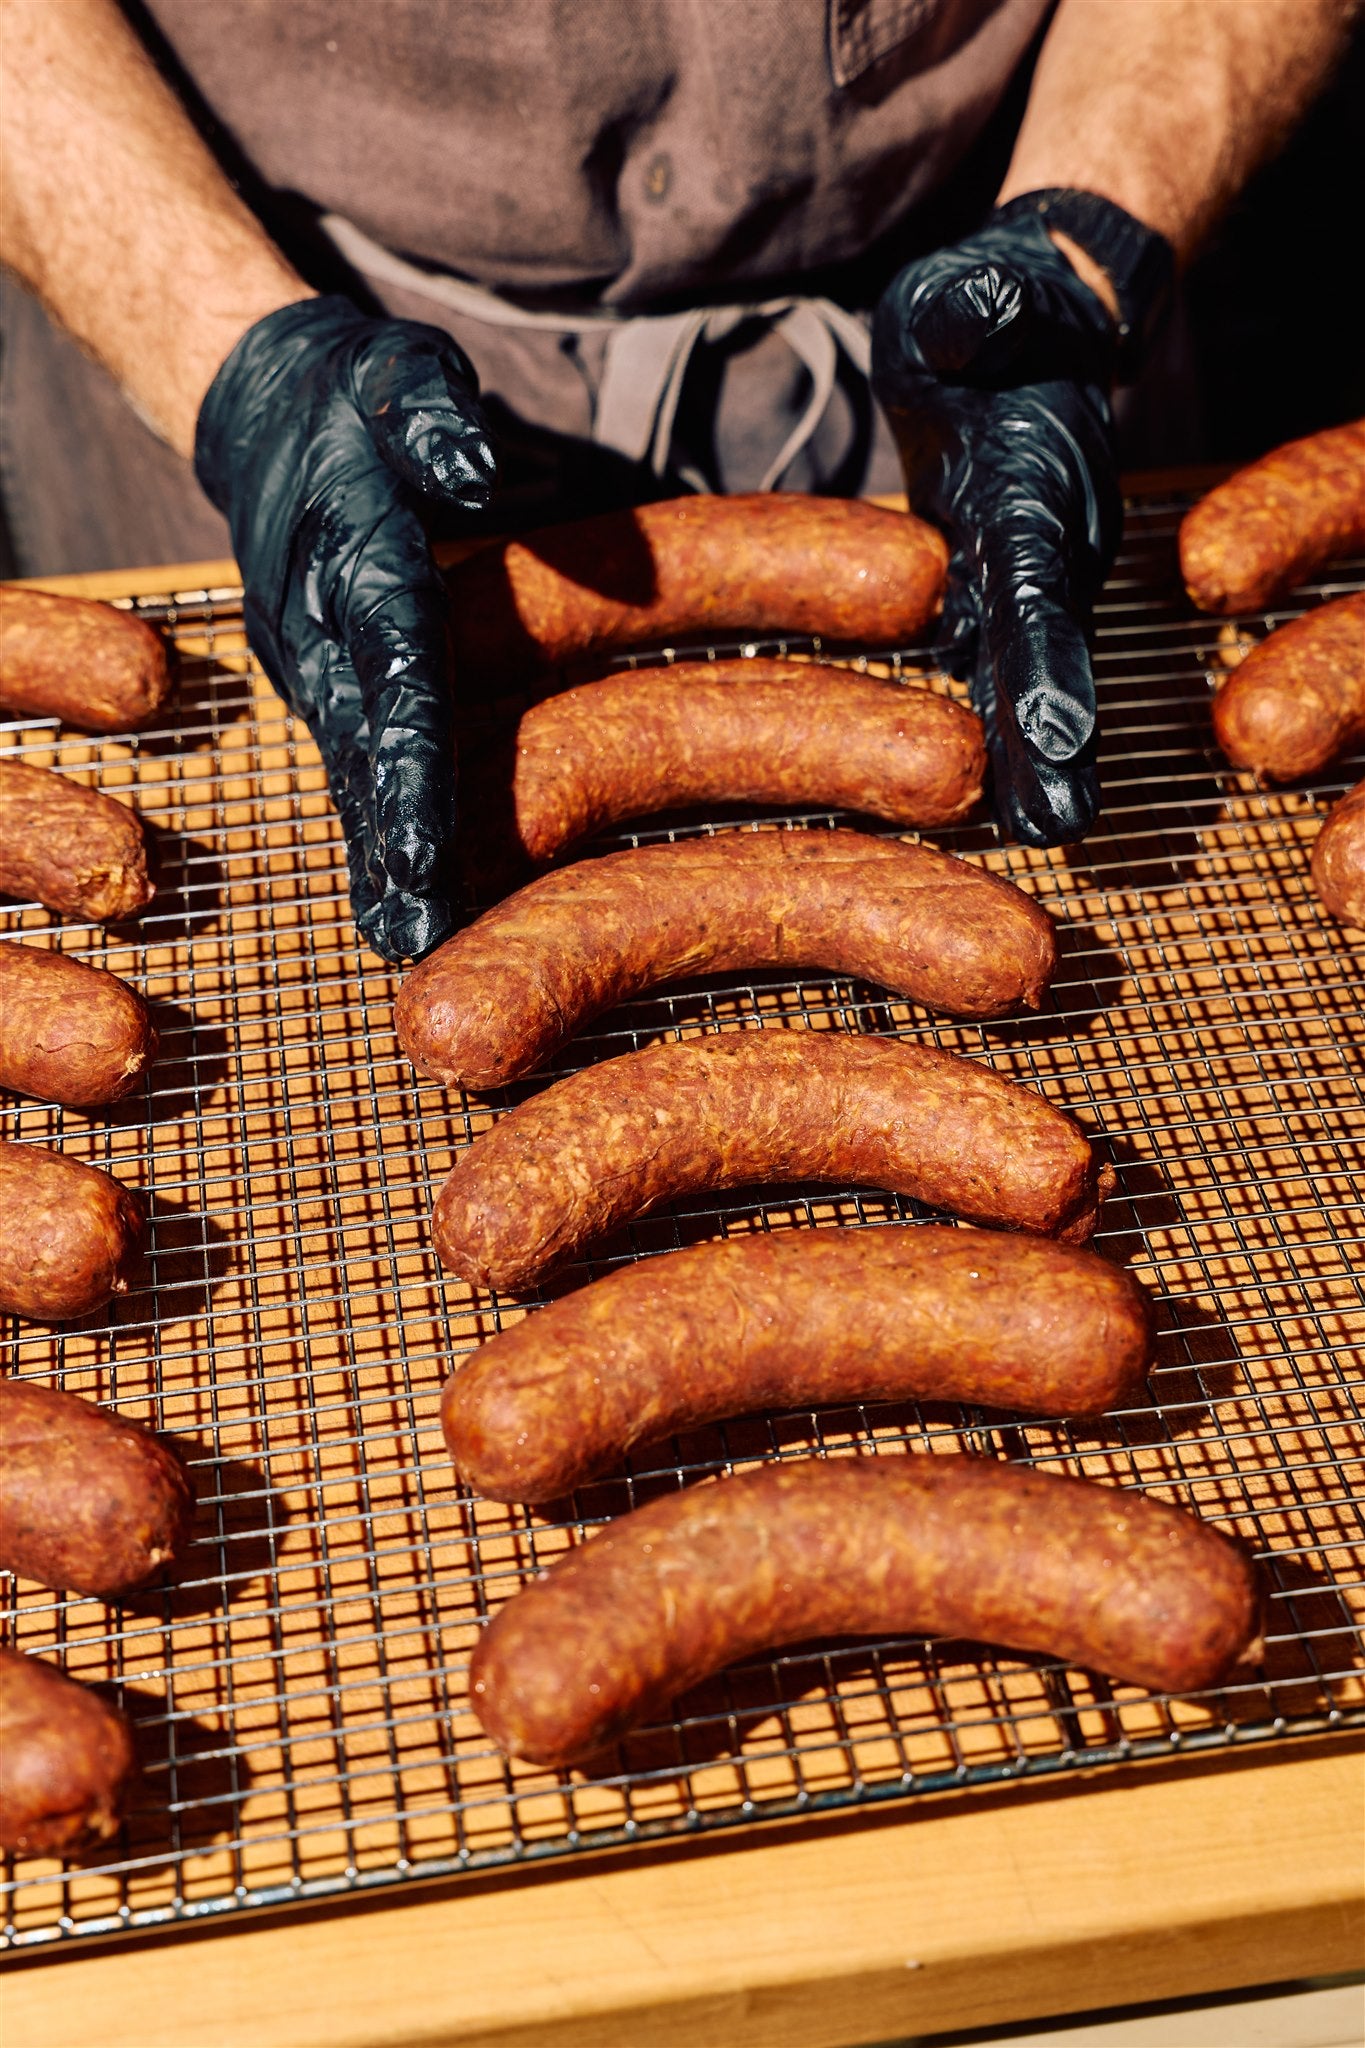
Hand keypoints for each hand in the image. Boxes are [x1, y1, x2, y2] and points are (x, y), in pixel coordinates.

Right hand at [194, 296, 495, 959]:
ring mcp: (316, 662)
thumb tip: (481, 472)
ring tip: (409, 941)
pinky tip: (399, 899)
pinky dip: (374, 831)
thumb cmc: (357, 397)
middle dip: (392, 843)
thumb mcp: (402, 376)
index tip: (427, 847)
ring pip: (352, 770)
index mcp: (354, 555)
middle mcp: (323, 625)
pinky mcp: (324, 681)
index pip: (394, 665)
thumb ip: (437, 419)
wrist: (263, 412)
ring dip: (379, 857)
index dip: (412, 760)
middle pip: (367, 746)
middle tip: (417, 934)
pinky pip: (353, 763)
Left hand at [873, 207, 1125, 845]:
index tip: (1047, 722)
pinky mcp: (994, 596)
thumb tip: (964, 322)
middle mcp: (1042, 545)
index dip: (1040, 651)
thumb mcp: (962, 292)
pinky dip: (1003, 742)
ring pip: (1024, 680)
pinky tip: (998, 812)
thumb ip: (972, 308)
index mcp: (1031, 486)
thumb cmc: (981, 311)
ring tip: (1042, 835)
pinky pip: (995, 677)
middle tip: (1058, 826)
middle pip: (1042, 654)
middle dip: (1052, 743)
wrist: (1019, 324)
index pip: (1033, 577)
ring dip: (1035, 762)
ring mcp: (1023, 579)